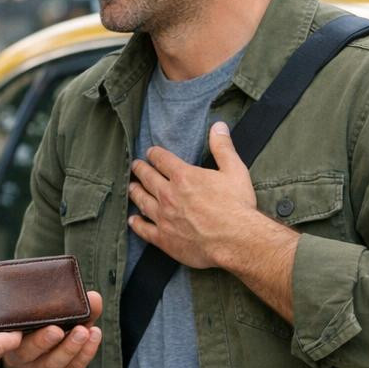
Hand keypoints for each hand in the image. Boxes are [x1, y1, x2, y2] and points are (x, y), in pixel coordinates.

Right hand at [1, 291, 102, 367]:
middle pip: (28, 353)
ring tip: (85, 332)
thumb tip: (94, 297)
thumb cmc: (47, 319)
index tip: (46, 325)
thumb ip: (71, 302)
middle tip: (61, 329)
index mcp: (11, 336)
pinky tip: (94, 338)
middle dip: (46, 341)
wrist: (52, 341)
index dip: (26, 333)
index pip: (12, 337)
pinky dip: (84, 355)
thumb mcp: (53, 309)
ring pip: (51, 365)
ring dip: (70, 348)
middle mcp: (19, 356)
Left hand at [128, 122, 260, 269]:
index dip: (154, 154)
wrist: (235, 240)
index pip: (162, 159)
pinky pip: (144, 230)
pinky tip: (133, 221)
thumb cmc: (236, 206)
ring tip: (131, 188)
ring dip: (135, 192)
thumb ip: (223, 147)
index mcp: (184, 176)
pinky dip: (136, 224)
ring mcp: (164, 217)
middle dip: (140, 170)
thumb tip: (218, 126)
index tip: (151, 152)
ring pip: (142, 201)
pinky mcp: (164, 238)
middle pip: (147, 178)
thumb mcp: (234, 170)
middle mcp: (168, 195)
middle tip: (135, 166)